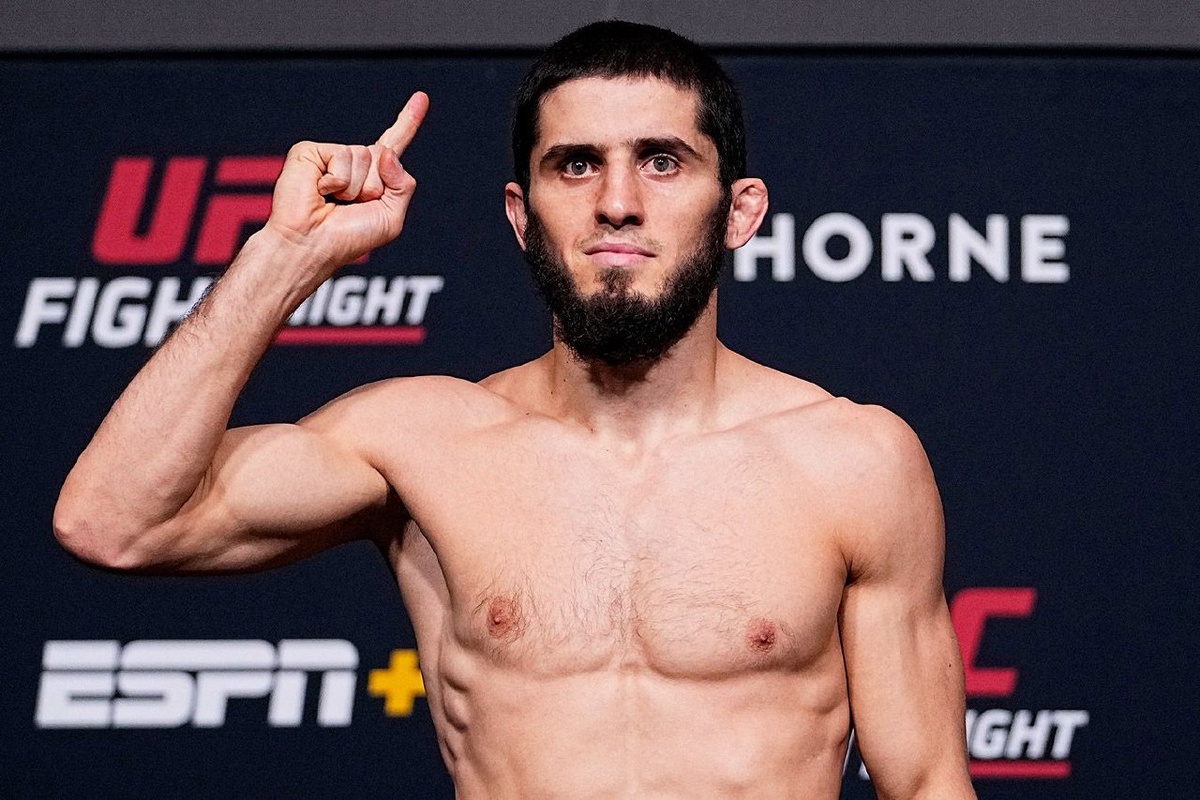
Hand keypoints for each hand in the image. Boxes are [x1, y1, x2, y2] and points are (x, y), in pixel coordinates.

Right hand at [264, 91, 429, 278]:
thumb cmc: (347, 239)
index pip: (394, 144)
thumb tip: (386, 153)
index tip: (421, 97)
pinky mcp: (310, 152)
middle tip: (349, 207)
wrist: (311, 245)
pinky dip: (337, 181)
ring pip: (365, 156)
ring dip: (355, 187)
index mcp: (372, 178)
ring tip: (333, 202)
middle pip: (384, 156)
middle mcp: (352, 163)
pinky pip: (343, 157)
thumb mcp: (390, 219)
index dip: (408, 121)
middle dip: (375, 187)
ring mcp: (331, 156)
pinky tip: (320, 192)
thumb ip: (403, 186)